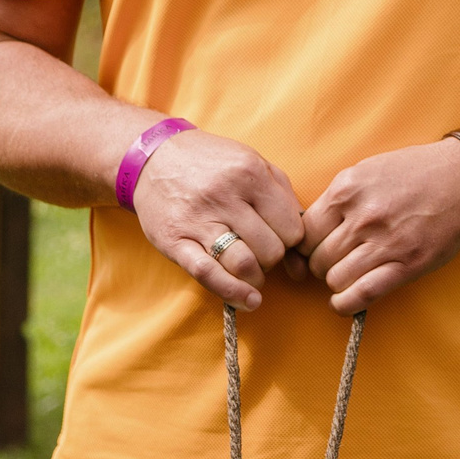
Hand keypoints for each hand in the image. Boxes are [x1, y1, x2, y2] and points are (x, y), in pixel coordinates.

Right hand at [130, 127, 302, 307]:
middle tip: (264, 253)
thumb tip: (304, 246)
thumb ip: (284, 198)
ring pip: (244, 264)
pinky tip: (247, 300)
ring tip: (254, 275)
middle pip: (271, 248)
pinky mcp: (174, 241)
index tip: (283, 239)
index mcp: (250, 174)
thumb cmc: (213, 164)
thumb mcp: (254, 164)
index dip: (293, 240)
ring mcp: (198, 220)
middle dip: (274, 258)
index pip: (291, 226)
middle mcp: (225, 196)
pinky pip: (208, 274)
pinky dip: (232, 292)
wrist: (154, 158)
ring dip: (256, 278)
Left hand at [300, 137, 459, 314]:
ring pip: (335, 279)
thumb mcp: (368, 171)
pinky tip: (344, 302)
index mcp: (347, 190)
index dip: (306, 246)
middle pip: (318, 258)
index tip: (314, 250)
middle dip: (321, 265)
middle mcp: (362, 216)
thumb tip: (311, 230)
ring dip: (337, 282)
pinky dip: (345, 304)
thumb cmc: (417, 172)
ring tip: (349, 276)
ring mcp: (385, 242)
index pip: (306, 232)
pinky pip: (362, 294)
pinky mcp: (407, 264)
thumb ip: (339, 198)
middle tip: (335, 263)